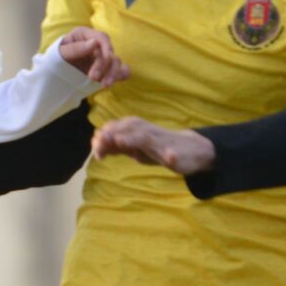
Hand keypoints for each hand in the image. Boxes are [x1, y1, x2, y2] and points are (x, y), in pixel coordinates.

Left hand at [55, 26, 131, 87]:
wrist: (55, 74)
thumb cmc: (56, 59)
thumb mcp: (60, 53)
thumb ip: (76, 48)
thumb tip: (95, 43)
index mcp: (85, 35)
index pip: (102, 37)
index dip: (107, 46)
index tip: (108, 55)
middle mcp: (97, 45)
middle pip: (109, 53)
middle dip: (104, 66)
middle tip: (93, 78)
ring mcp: (103, 58)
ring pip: (117, 62)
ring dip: (113, 74)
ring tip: (104, 85)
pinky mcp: (107, 70)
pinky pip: (122, 71)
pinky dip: (120, 75)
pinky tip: (111, 82)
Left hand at [91, 115, 216, 175]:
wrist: (189, 149)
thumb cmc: (157, 148)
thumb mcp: (134, 149)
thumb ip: (117, 146)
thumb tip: (96, 144)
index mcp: (134, 129)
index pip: (114, 129)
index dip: (102, 140)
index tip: (96, 153)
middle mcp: (145, 131)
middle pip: (124, 131)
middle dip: (109, 139)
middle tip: (98, 150)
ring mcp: (160, 141)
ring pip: (145, 137)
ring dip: (132, 139)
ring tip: (119, 141)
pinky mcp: (175, 152)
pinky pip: (172, 152)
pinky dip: (170, 155)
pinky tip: (170, 157)